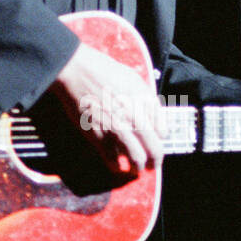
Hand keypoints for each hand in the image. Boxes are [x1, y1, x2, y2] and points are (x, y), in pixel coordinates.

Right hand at [51, 42, 163, 177]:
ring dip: (139, 167)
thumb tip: (154, 118)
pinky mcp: (98, 135)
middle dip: (156, 161)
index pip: (163, 131)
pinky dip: (116, 166)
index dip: (161, 139)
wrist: (77, 71)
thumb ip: (146, 99)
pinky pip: (112, 159)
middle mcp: (135, 117)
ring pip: (136, 158)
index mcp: (146, 103)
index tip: (157, 141)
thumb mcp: (134, 79)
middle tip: (154, 165)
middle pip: (154, 149)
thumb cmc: (104, 71)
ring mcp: (117, 128)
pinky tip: (117, 166)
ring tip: (137, 170)